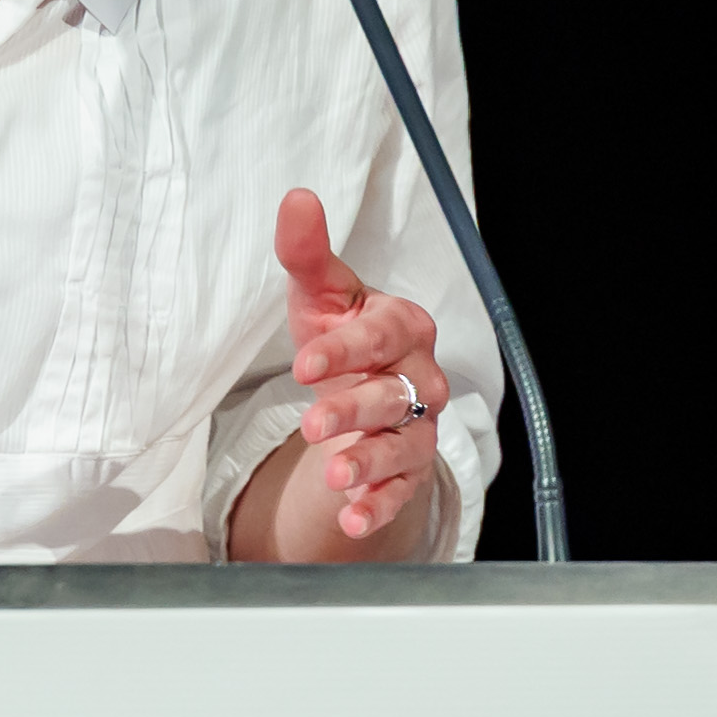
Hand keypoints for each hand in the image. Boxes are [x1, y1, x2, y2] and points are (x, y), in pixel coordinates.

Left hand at [273, 186, 448, 547]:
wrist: (358, 392)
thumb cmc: (341, 336)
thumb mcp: (319, 296)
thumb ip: (307, 253)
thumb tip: (296, 198)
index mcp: (401, 327)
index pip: (378, 336)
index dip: (343, 349)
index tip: (304, 362)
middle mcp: (419, 377)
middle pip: (393, 393)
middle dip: (353, 409)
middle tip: (312, 425)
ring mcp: (419, 426)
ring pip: (403, 445)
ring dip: (369, 462)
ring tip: (334, 476)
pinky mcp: (409, 469)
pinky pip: (401, 491)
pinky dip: (379, 508)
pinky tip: (351, 518)